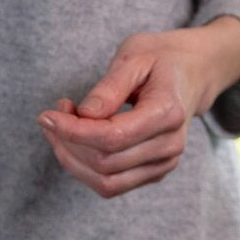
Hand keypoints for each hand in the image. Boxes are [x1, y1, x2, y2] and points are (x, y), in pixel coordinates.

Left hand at [36, 18, 239, 198]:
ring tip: (61, 125)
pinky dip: (85, 166)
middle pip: (105, 163)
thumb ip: (109, 87)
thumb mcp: (133, 56)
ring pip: (106, 182)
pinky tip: (76, 138)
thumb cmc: (160, 58)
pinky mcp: (155, 172)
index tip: (46, 114)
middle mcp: (170, 146)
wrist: (193, 72)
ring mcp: (165, 163)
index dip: (72, 131)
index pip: (111, 138)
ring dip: (72, 159)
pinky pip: (113, 184)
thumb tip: (84, 115)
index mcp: (167, 113)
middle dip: (68, 142)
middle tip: (55, 111)